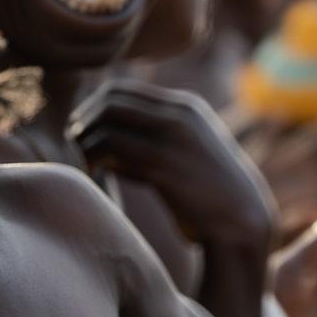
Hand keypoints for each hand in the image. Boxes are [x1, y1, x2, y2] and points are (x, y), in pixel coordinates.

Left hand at [71, 82, 274, 252]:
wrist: (242, 224)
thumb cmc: (205, 198)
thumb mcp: (180, 157)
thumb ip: (146, 142)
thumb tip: (97, 141)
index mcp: (185, 107)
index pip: (121, 91)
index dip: (92, 110)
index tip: (81, 136)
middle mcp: (180, 112)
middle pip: (109, 98)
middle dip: (84, 121)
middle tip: (74, 149)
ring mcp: (174, 134)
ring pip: (107, 118)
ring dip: (84, 140)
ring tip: (80, 164)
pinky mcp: (164, 161)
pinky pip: (111, 145)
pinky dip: (91, 156)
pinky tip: (90, 175)